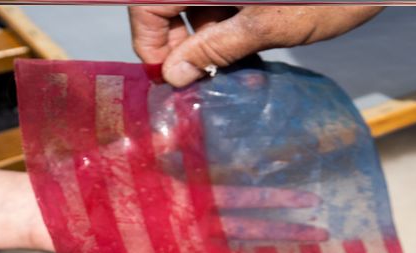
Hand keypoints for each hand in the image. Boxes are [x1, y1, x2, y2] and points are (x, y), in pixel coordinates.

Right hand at [129, 6, 382, 86]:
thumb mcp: (268, 25)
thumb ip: (216, 47)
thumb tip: (175, 74)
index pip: (147, 4)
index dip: (148, 41)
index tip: (167, 77)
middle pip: (169, 7)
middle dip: (181, 45)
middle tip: (200, 81)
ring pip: (197, 9)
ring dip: (207, 41)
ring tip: (231, 70)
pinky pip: (222, 8)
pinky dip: (228, 30)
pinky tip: (246, 52)